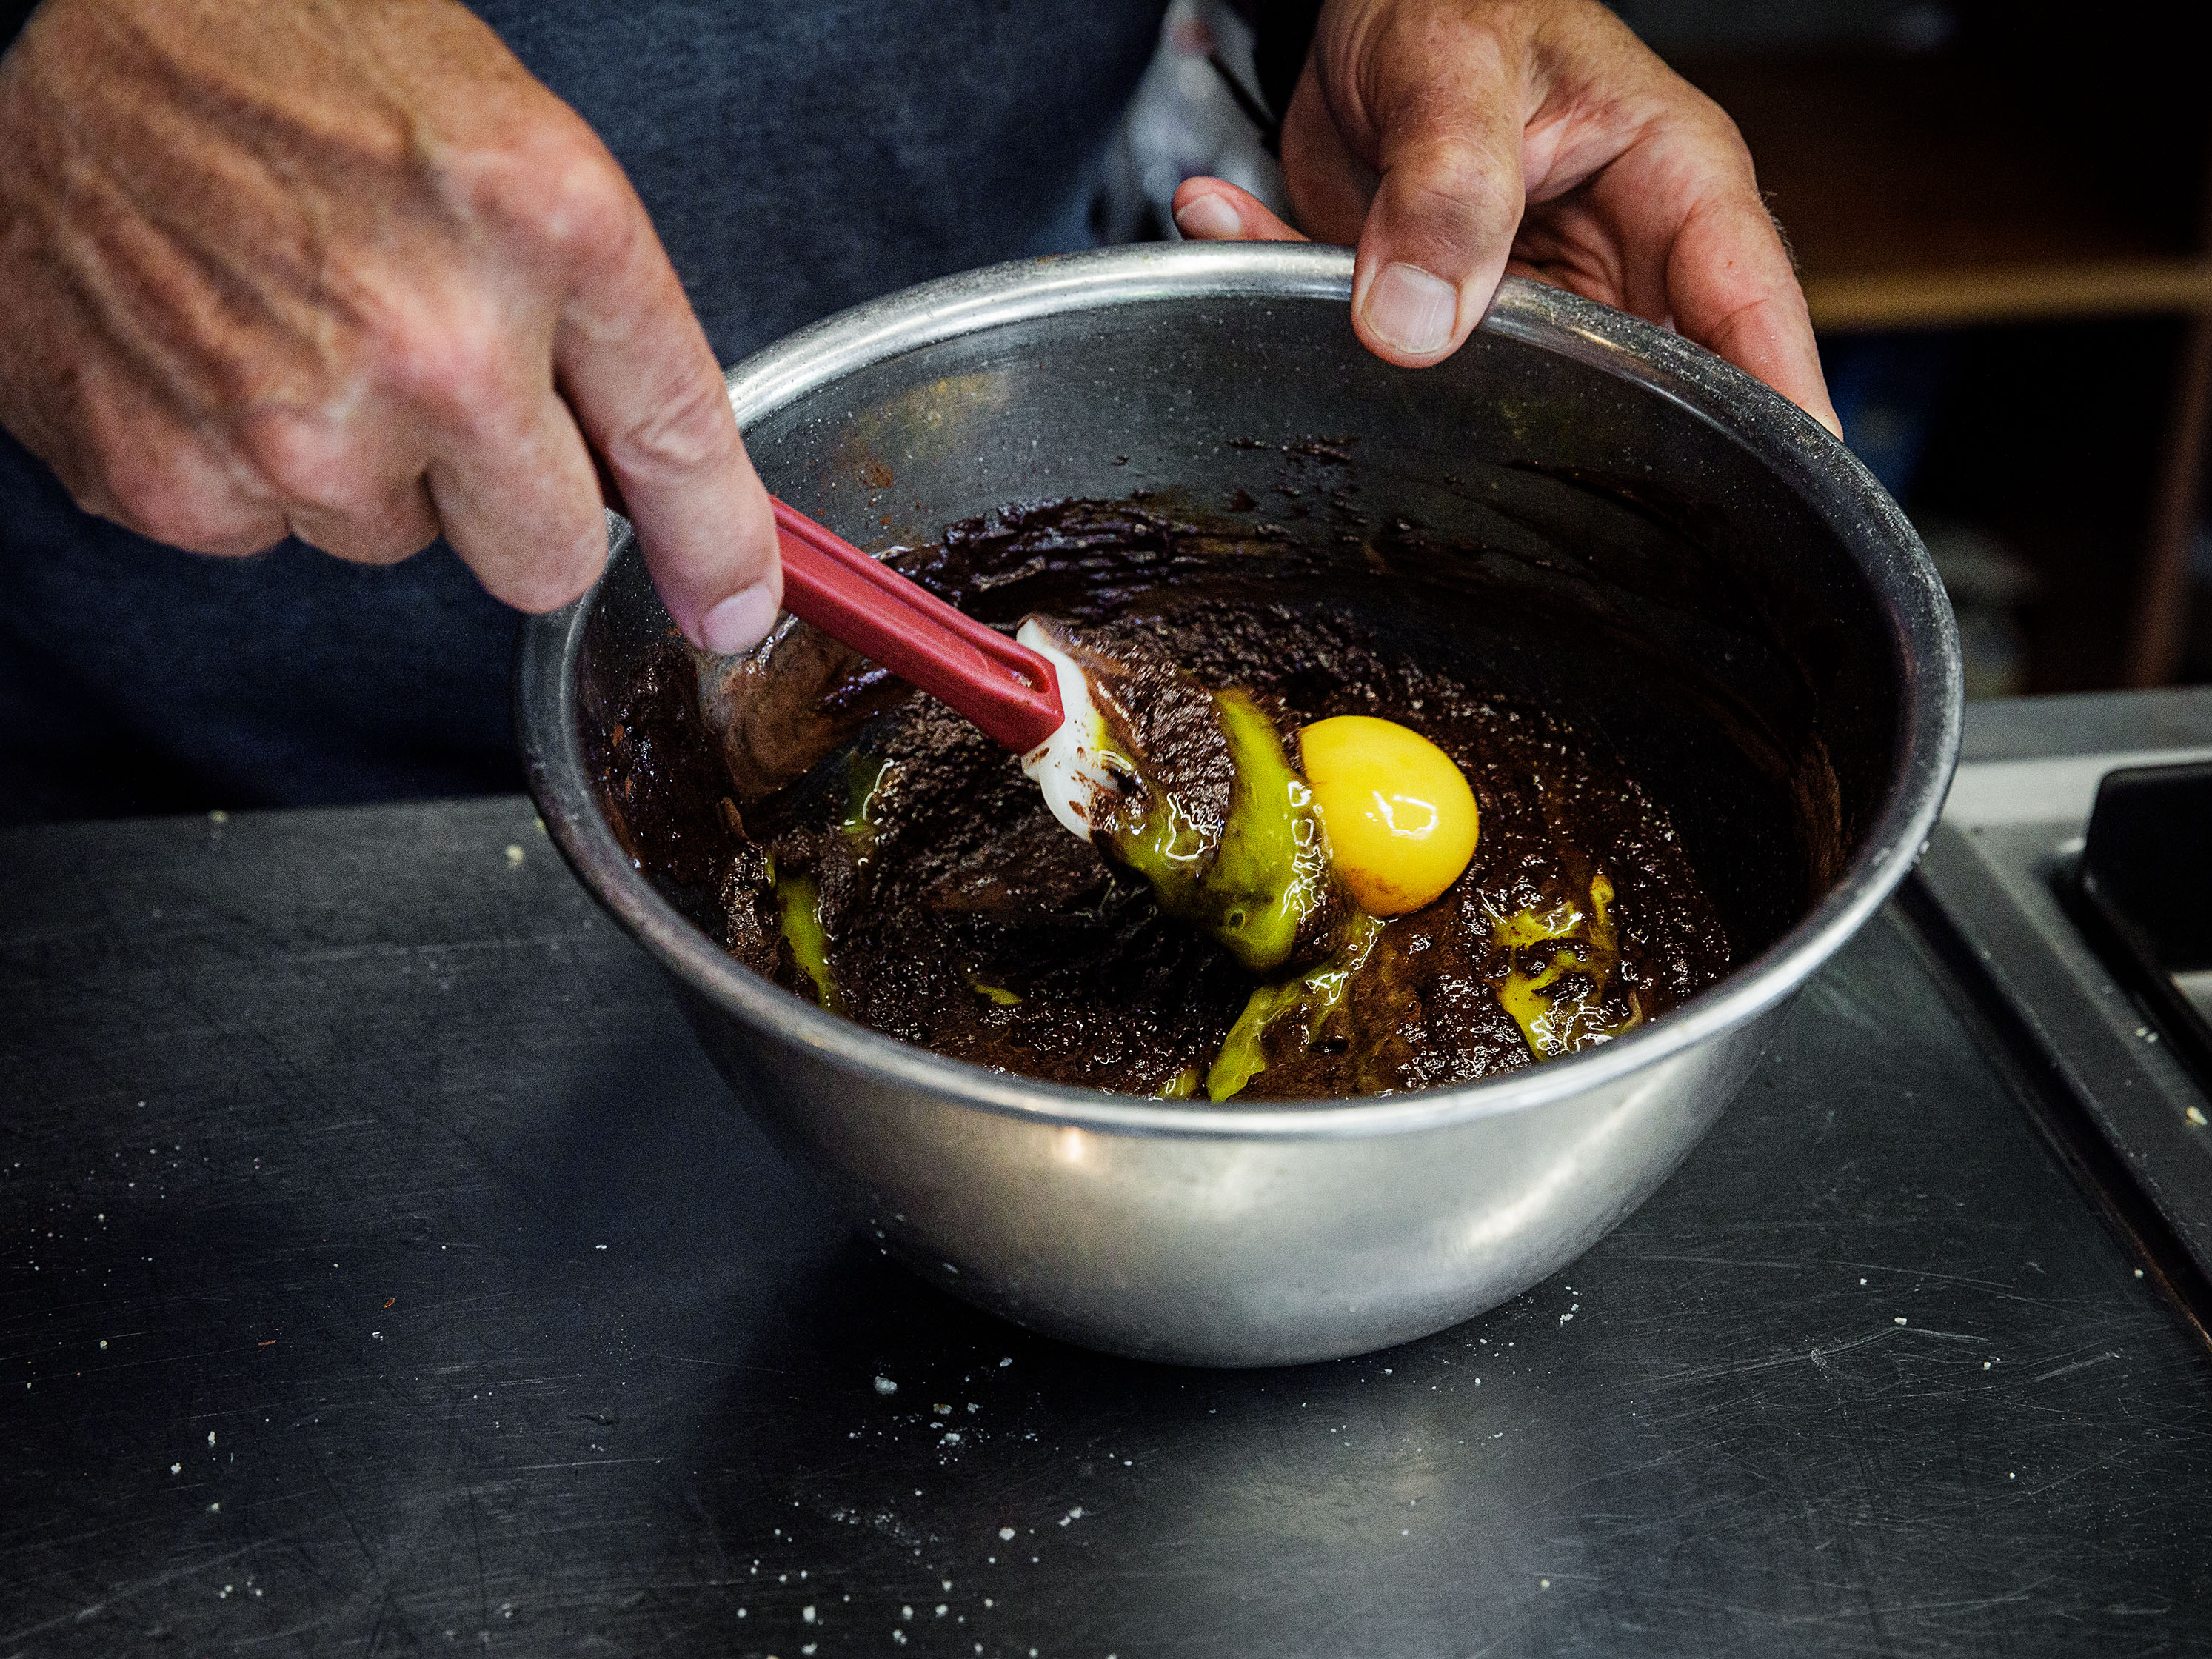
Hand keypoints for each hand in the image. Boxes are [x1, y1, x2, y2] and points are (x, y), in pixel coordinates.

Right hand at [0, 0, 781, 652]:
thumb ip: (615, 343)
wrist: (104, 12)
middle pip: (542, 558)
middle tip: (444, 380)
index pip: (674, 442)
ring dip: (368, 463)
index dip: (716, 544)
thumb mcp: (521, 158)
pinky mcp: (165, 476)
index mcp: (542, 229)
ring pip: (390, 541)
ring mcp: (289, 424)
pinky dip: (245, 462)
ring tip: (304, 321)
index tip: (729, 602)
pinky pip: (262, 532)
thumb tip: (703, 533)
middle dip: (515, 498)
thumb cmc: (314, 59)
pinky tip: (218, 345)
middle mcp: (428, 342)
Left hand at [1172, 0, 1838, 434]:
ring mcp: (1530, 308)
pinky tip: (1232, 226)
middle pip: (1639, 399)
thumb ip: (1446, 189)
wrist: (1366, 1)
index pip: (1747, 312)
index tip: (1775, 503)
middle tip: (1489, 490)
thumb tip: (1416, 325)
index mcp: (1672, 188)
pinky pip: (1388, 357)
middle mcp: (1616, 265)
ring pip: (1496, 402)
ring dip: (1390, 377)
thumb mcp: (1455, 67)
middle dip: (1565, 455)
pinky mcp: (1446, 325)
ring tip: (1318, 300)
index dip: (1774, 413)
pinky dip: (1297, 308)